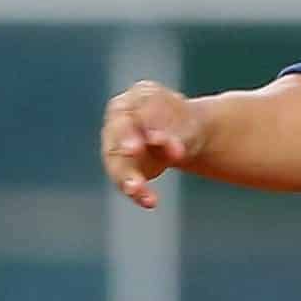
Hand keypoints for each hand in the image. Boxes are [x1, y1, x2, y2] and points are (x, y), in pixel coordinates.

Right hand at [101, 79, 202, 208]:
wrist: (185, 136)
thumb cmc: (182, 123)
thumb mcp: (184, 123)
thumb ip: (171, 132)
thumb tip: (162, 142)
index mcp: (135, 99)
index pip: (135, 109)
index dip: (145, 124)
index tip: (158, 139)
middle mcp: (119, 120)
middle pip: (118, 132)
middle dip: (125, 141)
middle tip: (134, 150)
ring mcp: (115, 145)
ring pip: (116, 161)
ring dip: (127, 176)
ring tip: (138, 190)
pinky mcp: (120, 168)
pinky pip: (124, 182)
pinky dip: (137, 193)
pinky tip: (149, 201)